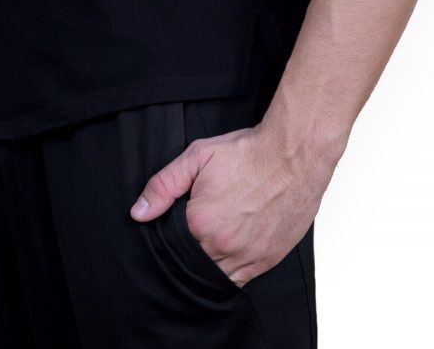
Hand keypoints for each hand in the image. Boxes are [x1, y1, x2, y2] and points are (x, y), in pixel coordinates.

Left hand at [130, 123, 343, 287]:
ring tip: (212, 244)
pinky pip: (242, 280)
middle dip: (190, 253)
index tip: (181, 226)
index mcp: (200, 223)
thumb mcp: (198, 157)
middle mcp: (223, 245)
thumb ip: (164, 185)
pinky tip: (229, 255)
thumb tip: (139, 212)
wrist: (293, 154)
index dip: (173, 238)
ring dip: (210, 265)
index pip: (173, 246)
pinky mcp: (268, 258)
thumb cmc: (249, 153)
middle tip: (198, 233)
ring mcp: (248, 255)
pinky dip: (232, 273)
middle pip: (194, 264)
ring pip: (216, 276)